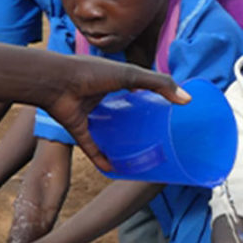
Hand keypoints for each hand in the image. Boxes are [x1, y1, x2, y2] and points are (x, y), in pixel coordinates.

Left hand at [44, 59, 188, 171]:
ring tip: (136, 151)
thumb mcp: (130, 75)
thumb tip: (188, 100)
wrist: (54, 82)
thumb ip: (159, 83)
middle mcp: (100, 96)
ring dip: (117, 139)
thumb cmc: (91, 73)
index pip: (134, 87)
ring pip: (105, 129)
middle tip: (154, 134)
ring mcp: (88, 113)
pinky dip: (100, 157)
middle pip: (119, 110)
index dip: (148, 96)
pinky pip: (91, 146)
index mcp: (113, 80)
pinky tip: (113, 168)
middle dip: (133, 120)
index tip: (165, 109)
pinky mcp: (77, 128)